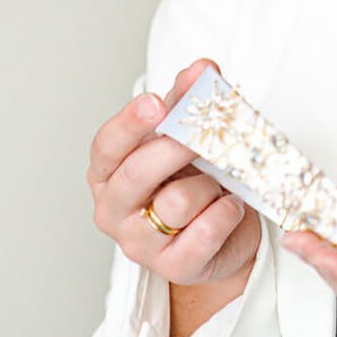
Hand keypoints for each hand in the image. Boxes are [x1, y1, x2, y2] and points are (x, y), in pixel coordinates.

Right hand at [87, 58, 261, 285]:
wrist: (221, 236)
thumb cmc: (194, 180)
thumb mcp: (186, 137)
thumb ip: (188, 101)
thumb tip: (202, 69)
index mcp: (108, 172)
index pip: (107, 145)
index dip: (130, 123)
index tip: (155, 102)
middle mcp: (113, 209)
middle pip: (136, 174)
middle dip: (176, 148)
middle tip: (204, 133)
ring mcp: (138, 243)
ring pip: (177, 202)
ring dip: (210, 187)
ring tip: (218, 185)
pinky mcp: (172, 268)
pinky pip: (204, 232)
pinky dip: (226, 213)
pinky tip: (229, 207)